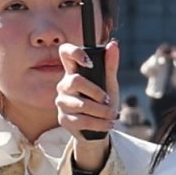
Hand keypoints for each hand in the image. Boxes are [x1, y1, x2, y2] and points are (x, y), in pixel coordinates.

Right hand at [55, 36, 124, 171]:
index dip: (74, 52)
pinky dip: (100, 123)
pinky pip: (82, 120)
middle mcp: (64, 85)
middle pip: (75, 81)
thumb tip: (113, 44)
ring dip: (102, 111)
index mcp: (73, 71)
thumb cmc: (102, 102)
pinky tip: (108, 124)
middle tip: (108, 99)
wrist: (98, 129)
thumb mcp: (109, 83)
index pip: (65, 52)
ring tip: (112, 114)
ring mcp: (62, 102)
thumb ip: (110, 65)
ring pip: (81, 104)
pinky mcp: (64, 119)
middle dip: (96, 92)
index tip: (89, 63)